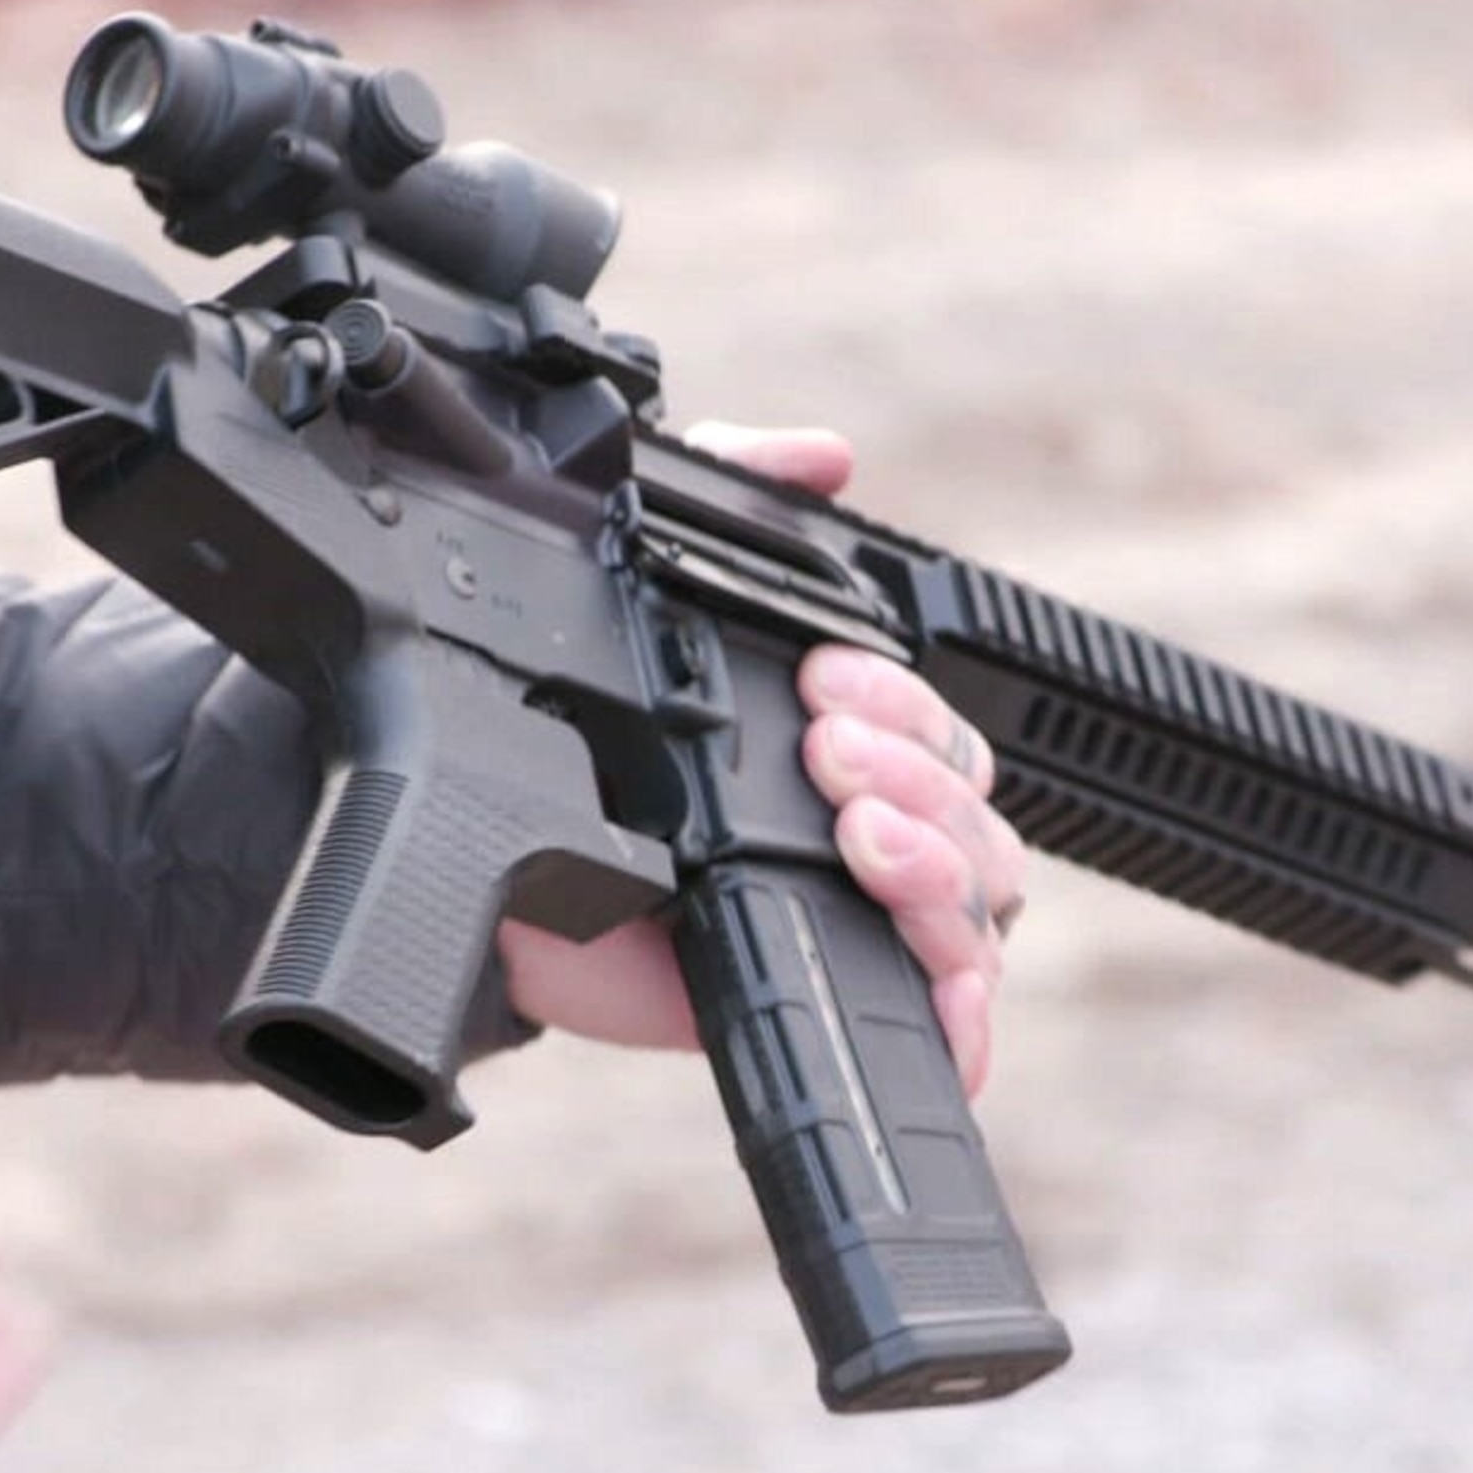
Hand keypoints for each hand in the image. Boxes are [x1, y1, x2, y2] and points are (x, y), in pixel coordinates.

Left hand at [498, 423, 1030, 1094]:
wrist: (489, 874)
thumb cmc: (579, 735)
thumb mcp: (646, 589)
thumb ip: (731, 496)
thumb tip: (823, 455)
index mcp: (856, 745)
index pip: (942, 725)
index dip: (903, 700)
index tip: (826, 680)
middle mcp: (878, 833)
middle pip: (979, 808)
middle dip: (917, 769)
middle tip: (825, 748)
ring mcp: (865, 921)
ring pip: (984, 898)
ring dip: (935, 861)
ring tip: (852, 832)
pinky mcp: (833, 998)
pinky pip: (950, 1018)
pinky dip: (966, 1006)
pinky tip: (936, 979)